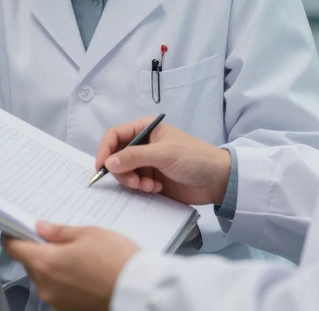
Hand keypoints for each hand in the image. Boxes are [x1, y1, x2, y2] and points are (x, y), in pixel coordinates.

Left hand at [2, 221, 138, 310]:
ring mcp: (57, 302)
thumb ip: (59, 232)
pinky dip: (65, 282)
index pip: (13, 248)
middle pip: (30, 264)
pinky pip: (59, 292)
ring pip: (45, 279)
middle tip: (57, 239)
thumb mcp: (88, 233)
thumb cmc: (116, 260)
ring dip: (53, 267)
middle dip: (39, 251)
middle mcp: (45, 287)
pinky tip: (85, 273)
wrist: (138, 291)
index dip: (12, 235)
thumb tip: (41, 228)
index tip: (16, 228)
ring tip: (78, 257)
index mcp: (45, 263)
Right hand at [94, 117, 231, 205]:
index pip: (115, 135)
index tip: (101, 167)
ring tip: (150, 187)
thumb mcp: (164, 154)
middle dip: (122, 171)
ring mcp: (146, 162)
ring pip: (124, 172)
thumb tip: (108, 163)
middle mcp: (143, 144)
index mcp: (145, 128)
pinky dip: (141, 188)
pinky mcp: (151, 178)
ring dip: (133, 182)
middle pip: (116, 156)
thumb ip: (135, 157)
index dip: (105, 150)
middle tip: (135, 182)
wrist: (217, 180)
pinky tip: (156, 188)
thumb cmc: (193, 158)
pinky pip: (134, 184)